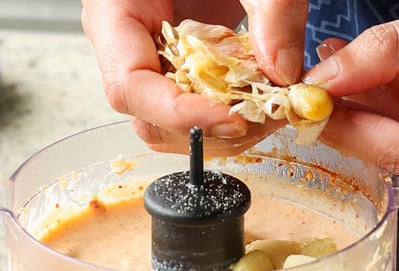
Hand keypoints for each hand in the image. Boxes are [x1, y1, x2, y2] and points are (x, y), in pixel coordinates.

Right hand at [80, 0, 309, 154]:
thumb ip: (271, 9)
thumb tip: (282, 71)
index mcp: (116, 9)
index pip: (130, 87)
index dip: (178, 113)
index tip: (230, 118)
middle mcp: (125, 42)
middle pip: (148, 117)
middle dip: (205, 130)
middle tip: (262, 119)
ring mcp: (150, 56)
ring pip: (169, 124)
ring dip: (219, 130)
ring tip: (267, 111)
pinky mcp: (177, 64)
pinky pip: (192, 105)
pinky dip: (228, 113)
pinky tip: (259, 99)